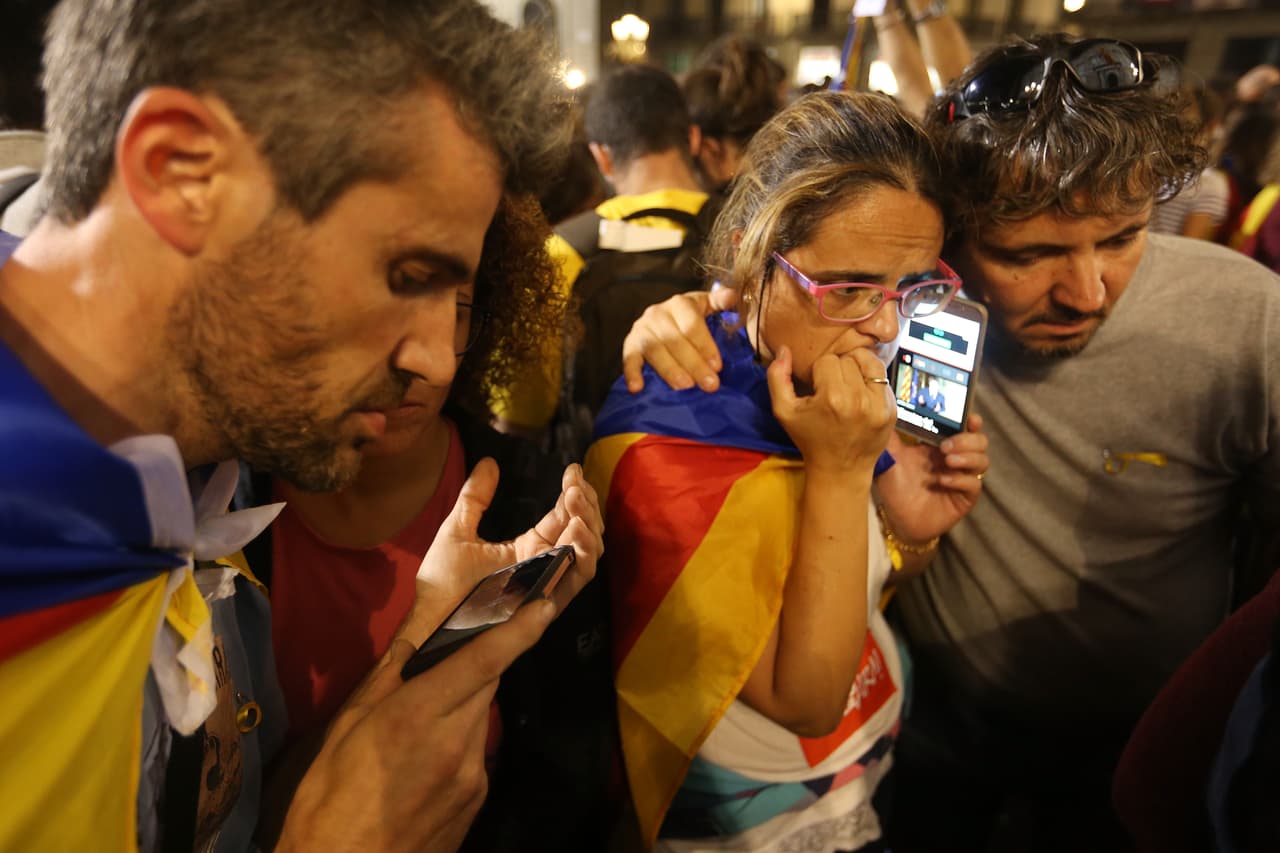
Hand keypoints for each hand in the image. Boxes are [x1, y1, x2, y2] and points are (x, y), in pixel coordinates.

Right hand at [276, 596, 555, 851]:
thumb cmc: (329, 800)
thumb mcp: (342, 732)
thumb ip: (382, 683)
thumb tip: (409, 648)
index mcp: (419, 714)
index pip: (484, 661)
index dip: (519, 630)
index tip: (544, 606)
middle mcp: (458, 740)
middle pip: (487, 684)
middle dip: (476, 667)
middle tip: (449, 667)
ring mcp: (473, 774)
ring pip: (481, 719)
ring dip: (463, 709)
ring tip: (421, 730)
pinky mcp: (478, 800)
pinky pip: (477, 754)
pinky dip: (460, 744)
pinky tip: (426, 765)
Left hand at [413, 458, 603, 621]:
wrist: (430, 619)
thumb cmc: (441, 583)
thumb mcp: (458, 529)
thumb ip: (476, 497)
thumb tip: (489, 462)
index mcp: (529, 548)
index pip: (562, 517)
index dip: (572, 493)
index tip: (572, 469)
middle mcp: (545, 565)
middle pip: (582, 532)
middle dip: (586, 505)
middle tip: (575, 483)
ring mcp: (548, 583)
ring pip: (587, 554)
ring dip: (589, 524)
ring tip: (577, 501)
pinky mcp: (547, 601)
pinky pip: (577, 578)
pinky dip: (583, 554)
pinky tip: (577, 530)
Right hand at [620, 287, 737, 392]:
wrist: (663, 320)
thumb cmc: (691, 317)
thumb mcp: (707, 305)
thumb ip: (721, 302)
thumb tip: (733, 296)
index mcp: (680, 303)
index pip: (692, 325)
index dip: (705, 346)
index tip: (718, 366)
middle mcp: (658, 313)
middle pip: (675, 340)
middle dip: (694, 364)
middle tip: (709, 384)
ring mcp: (642, 329)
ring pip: (654, 350)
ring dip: (669, 369)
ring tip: (684, 386)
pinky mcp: (630, 344)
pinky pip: (628, 358)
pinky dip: (632, 373)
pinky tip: (637, 388)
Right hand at [766, 345, 894, 474]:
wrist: (840, 470)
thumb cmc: (810, 439)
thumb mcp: (784, 411)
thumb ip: (777, 377)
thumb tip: (785, 349)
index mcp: (833, 399)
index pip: (827, 361)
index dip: (819, 372)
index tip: (818, 390)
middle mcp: (860, 400)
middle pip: (849, 359)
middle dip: (838, 370)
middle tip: (832, 390)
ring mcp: (880, 405)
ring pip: (870, 362)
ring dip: (858, 369)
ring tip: (849, 386)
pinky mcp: (892, 409)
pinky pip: (883, 378)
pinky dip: (871, 382)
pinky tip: (861, 396)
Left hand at [874, 414, 988, 543]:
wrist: (897, 519)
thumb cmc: (895, 487)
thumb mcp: (890, 457)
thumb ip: (891, 435)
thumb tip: (886, 409)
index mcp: (941, 445)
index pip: (966, 428)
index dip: (972, 422)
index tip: (970, 418)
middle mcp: (956, 459)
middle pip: (980, 442)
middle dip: (967, 440)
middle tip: (946, 446)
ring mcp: (962, 478)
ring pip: (983, 461)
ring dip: (968, 457)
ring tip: (948, 461)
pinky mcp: (964, 498)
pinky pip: (974, 485)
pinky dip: (961, 480)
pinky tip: (943, 481)